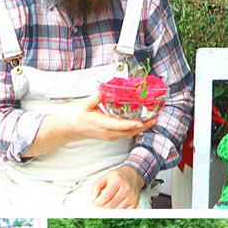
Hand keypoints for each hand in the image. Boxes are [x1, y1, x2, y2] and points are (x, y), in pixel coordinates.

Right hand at [24, 92, 156, 156]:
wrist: (73, 128)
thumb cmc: (80, 116)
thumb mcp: (85, 105)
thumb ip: (95, 98)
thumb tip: (103, 91)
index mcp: (102, 124)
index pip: (119, 125)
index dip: (131, 124)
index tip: (142, 122)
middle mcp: (108, 132)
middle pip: (129, 132)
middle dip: (143, 127)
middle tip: (155, 119)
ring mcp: (110, 136)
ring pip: (129, 134)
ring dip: (141, 128)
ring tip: (152, 120)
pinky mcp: (112, 136)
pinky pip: (126, 134)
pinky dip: (135, 129)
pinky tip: (142, 123)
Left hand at [91, 166, 144, 208]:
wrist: (133, 175)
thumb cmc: (118, 177)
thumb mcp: (104, 177)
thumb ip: (96, 187)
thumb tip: (94, 199)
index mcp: (117, 180)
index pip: (106, 196)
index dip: (98, 202)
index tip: (95, 203)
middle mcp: (126, 188)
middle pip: (110, 205)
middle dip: (103, 206)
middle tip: (102, 203)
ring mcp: (131, 196)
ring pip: (116, 211)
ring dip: (110, 209)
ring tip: (109, 203)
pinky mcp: (135, 203)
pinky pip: (123, 212)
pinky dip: (118, 211)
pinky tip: (116, 205)